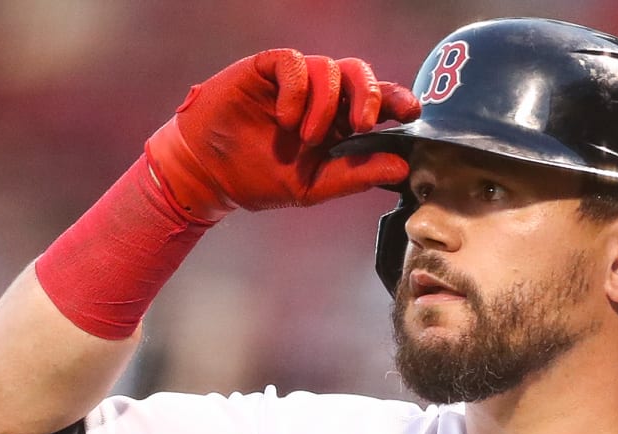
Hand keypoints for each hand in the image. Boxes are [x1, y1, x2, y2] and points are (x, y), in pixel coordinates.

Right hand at [146, 49, 420, 218]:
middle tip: (362, 123)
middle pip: (360, 75)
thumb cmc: (259, 178)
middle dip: (370, 94)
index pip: (377, 103)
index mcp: (339, 124)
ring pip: (329, 68)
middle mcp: (322, 97)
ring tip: (306, 138)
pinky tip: (286, 118)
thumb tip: (402, 168)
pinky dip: (297, 90)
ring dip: (324, 104)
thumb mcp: (314, 186)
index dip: (397, 101)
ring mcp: (295, 81)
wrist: (207, 174)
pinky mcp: (267, 69)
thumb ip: (356, 175)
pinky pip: (294, 63)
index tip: (411, 112)